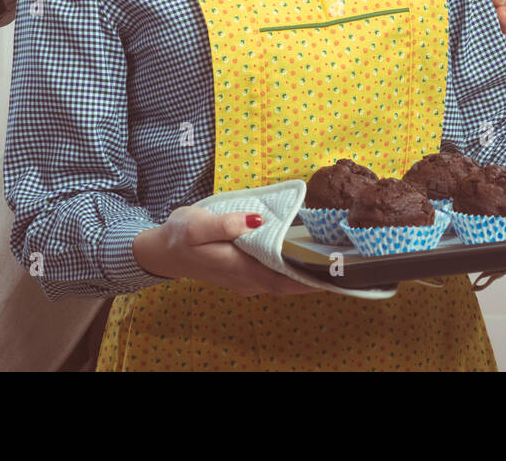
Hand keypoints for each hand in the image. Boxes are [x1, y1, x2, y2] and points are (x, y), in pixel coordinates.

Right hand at [133, 207, 318, 297]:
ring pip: (283, 282)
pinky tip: (305, 256)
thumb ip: (226, 224)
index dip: (310, 278)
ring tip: (333, 259)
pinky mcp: (244, 273)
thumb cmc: (179, 236)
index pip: (284, 280)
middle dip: (317, 278)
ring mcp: (246, 280)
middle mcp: (247, 280)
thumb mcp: (196, 225)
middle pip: (289, 285)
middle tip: (346, 264)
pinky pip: (275, 275)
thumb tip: (257, 221)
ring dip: (307, 274)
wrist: (160, 251)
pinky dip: (293, 269)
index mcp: (240, 269)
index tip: (336, 270)